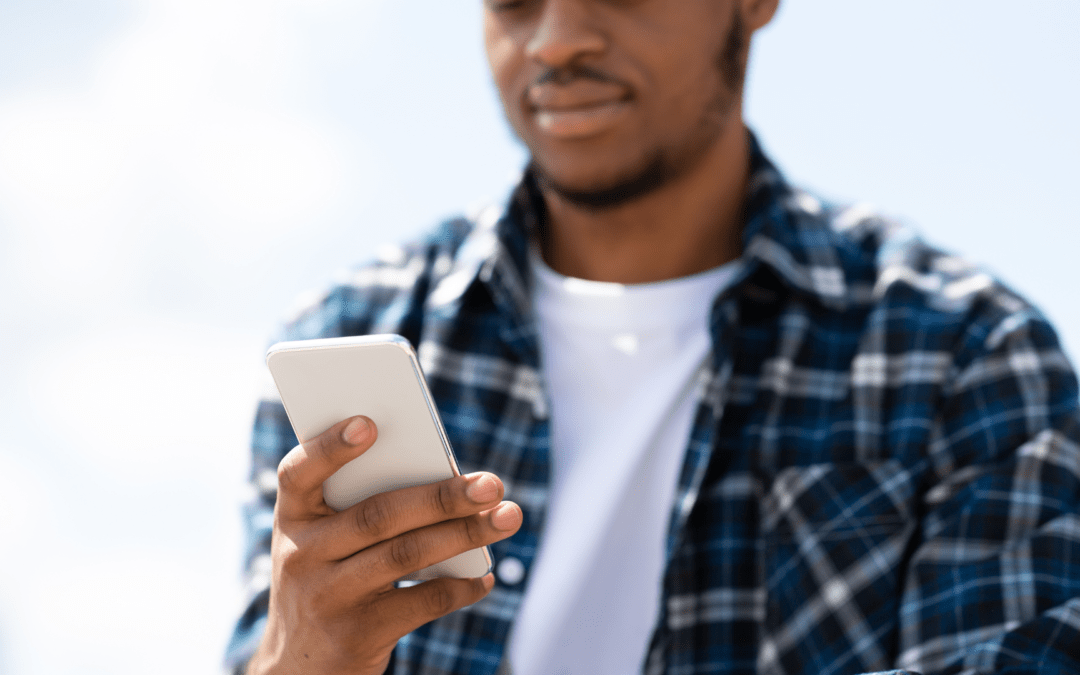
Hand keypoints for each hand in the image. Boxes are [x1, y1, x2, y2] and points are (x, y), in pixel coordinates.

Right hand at [247, 415, 521, 674]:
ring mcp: (328, 596)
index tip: (369, 423)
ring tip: (507, 517)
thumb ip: (362, 508)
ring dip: (465, 534)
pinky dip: (460, 587)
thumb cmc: (329, 580)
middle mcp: (302, 555)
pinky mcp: (357, 634)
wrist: (300, 669)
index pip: (299, 473)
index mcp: (294, 518)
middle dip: (442, 496)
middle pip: (379, 515)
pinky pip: (420, 603)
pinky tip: (485, 577)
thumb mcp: (325, 544)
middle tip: (492, 484)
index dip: (330, 447)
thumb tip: (446, 481)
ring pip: (406, 555)